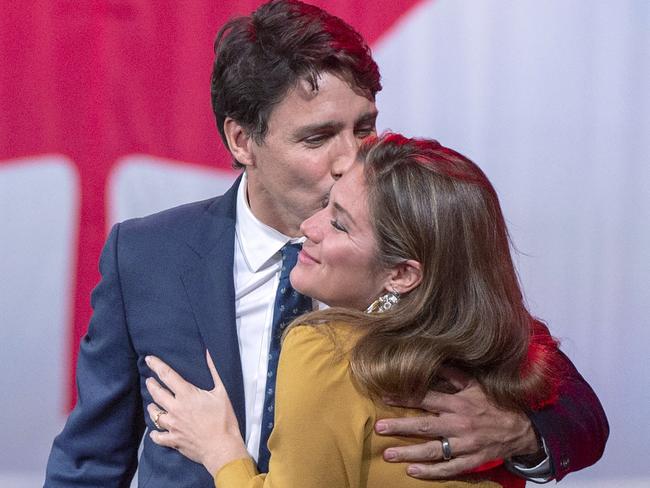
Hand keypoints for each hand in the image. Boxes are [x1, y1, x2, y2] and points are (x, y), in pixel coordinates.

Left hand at [145, 351, 248, 474]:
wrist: (222, 447)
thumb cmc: (224, 419)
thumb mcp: (222, 392)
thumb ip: (214, 371)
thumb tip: (208, 353)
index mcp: (187, 394)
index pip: (167, 375)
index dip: (156, 365)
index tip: (148, 359)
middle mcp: (175, 408)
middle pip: (156, 393)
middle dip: (151, 384)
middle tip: (149, 380)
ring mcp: (172, 425)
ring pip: (154, 414)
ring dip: (152, 407)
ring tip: (151, 404)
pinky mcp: (173, 440)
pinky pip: (158, 437)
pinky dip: (155, 434)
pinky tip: (154, 432)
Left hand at [375, 369, 539, 478]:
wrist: (522, 428)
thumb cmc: (494, 402)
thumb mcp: (475, 384)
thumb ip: (452, 374)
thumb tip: (431, 361)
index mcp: (458, 402)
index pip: (426, 398)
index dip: (405, 397)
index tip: (385, 396)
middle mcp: (459, 423)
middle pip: (424, 425)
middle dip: (400, 426)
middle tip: (379, 428)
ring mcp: (465, 444)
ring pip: (433, 450)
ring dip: (409, 452)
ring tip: (388, 455)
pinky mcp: (472, 460)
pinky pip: (449, 468)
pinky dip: (431, 472)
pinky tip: (413, 471)